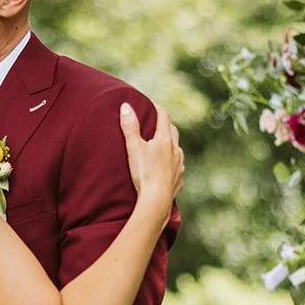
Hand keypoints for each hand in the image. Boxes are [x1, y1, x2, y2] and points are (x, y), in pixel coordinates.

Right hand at [120, 102, 183, 217]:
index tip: (150, 103)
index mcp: (165, 140)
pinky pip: (177, 167)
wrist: (156, 200)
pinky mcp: (179, 179)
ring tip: (161, 146)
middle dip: (165, 125)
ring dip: (170, 145)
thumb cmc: (144, 173)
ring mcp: (179, 165)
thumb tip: (126, 106)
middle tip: (156, 123)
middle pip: (173, 132)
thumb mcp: (133, 148)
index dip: (157, 108)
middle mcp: (176, 150)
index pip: (163, 117)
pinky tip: (166, 168)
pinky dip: (172, 163)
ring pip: (177, 149)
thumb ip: (130, 127)